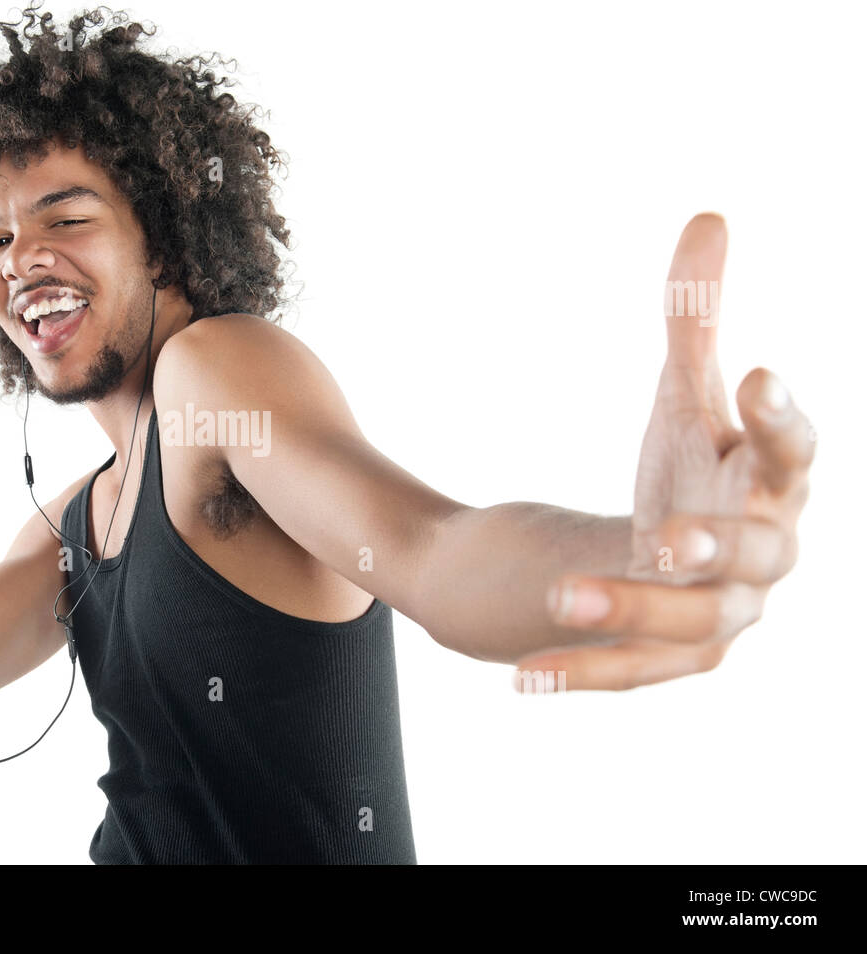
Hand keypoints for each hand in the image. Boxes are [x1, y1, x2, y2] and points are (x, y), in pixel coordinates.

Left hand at [516, 214, 814, 690]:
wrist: (659, 561)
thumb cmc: (689, 474)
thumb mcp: (680, 398)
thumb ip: (694, 320)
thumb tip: (709, 217)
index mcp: (770, 486)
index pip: (793, 454)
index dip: (781, 421)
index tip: (755, 376)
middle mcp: (760, 559)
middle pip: (757, 555)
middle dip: (717, 546)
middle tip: (669, 538)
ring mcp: (717, 619)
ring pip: (688, 624)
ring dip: (630, 609)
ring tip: (558, 591)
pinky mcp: (665, 659)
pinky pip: (627, 673)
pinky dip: (579, 672)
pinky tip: (521, 677)